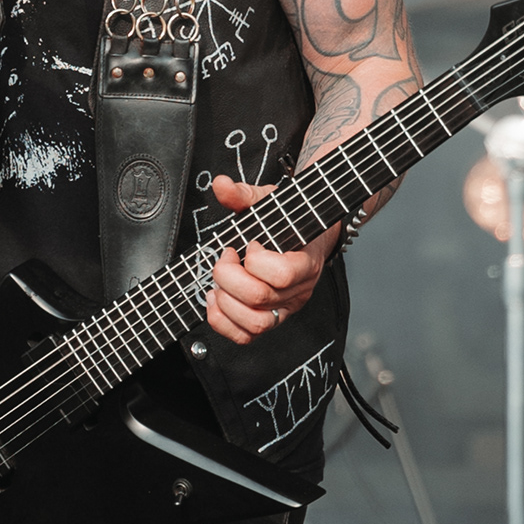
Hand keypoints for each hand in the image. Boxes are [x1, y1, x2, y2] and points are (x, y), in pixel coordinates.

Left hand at [203, 176, 341, 344]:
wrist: (306, 239)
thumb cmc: (289, 222)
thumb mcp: (269, 202)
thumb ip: (244, 194)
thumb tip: (221, 186)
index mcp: (305, 262)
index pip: (282, 274)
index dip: (257, 260)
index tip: (250, 244)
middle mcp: (298, 291)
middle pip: (261, 298)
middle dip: (230, 276)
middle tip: (226, 258)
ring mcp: (285, 309)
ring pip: (255, 324)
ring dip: (227, 302)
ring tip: (220, 282)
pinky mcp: (270, 319)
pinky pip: (246, 337)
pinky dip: (223, 322)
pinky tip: (216, 299)